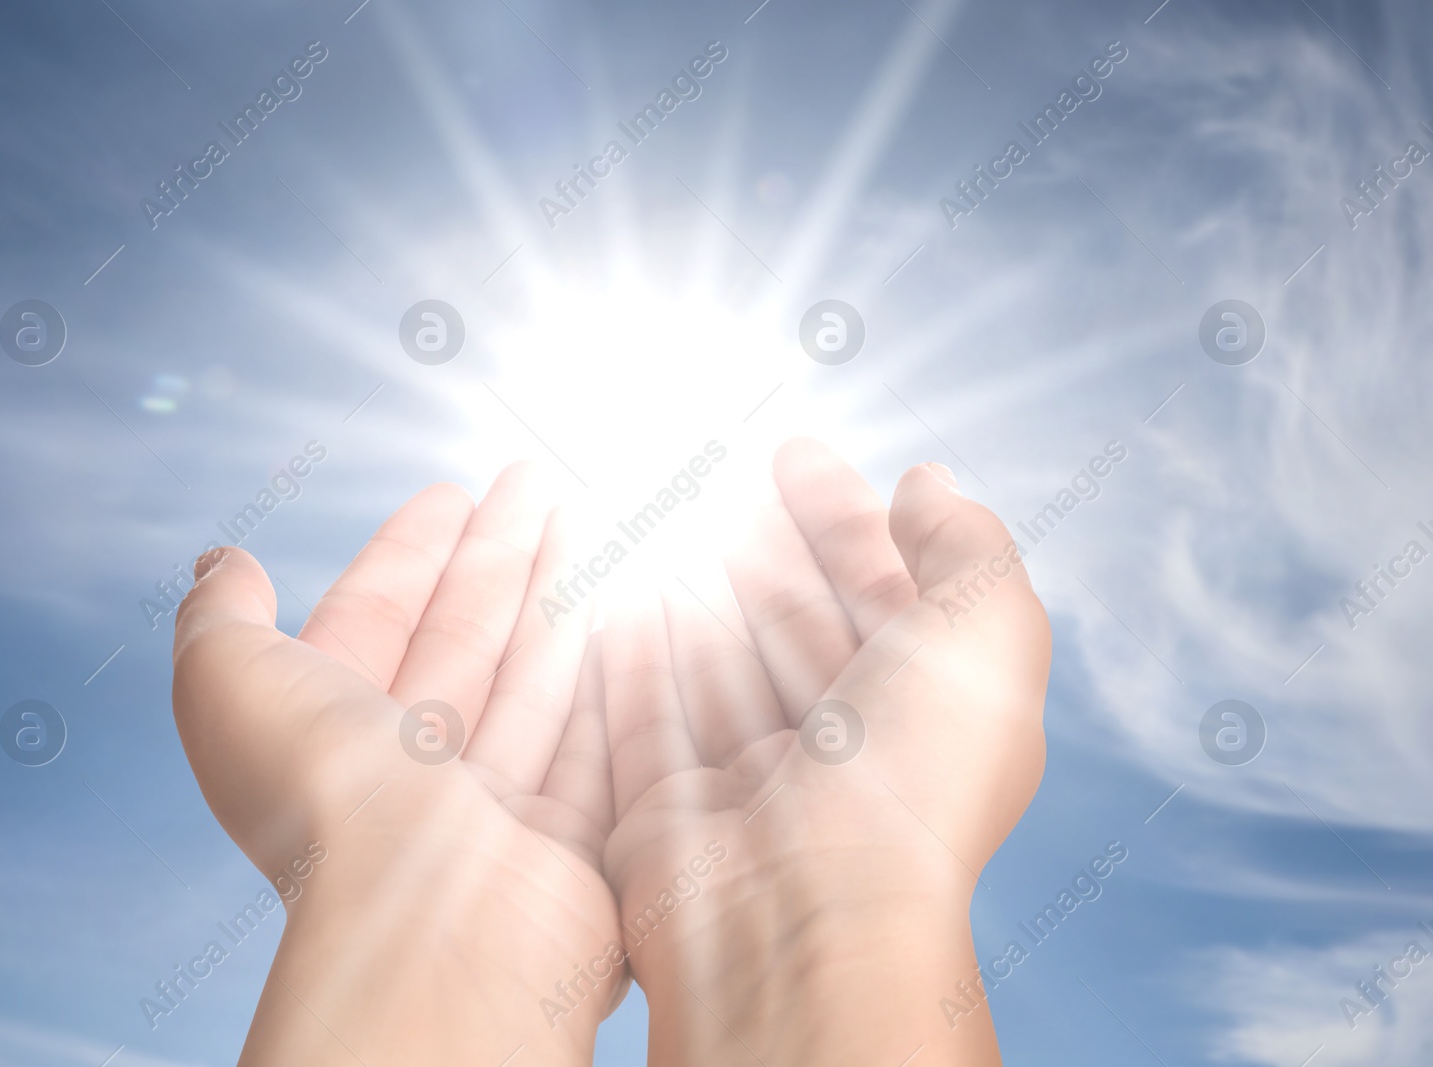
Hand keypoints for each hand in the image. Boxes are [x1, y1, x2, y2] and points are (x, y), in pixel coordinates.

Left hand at [172, 465, 627, 1065]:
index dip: (409, 553)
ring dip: (557, 593)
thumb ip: (220, 617)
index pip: (375, 620)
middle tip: (536, 481)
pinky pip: (595, 735)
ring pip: (533, 677)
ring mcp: (495, 808)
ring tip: (584, 516)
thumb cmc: (323, 800)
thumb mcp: (226, 684)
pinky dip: (610, 672)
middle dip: (497, 555)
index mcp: (327, 737)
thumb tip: (222, 562)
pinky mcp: (572, 838)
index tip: (450, 491)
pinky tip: (631, 607)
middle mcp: (410, 775)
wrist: (428, 922)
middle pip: (463, 639)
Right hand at [600, 439, 1049, 1065]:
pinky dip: (636, 657)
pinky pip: (645, 717)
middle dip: (767, 547)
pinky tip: (624, 596)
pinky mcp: (669, 812)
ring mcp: (752, 784)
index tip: (795, 454)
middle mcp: (842, 748)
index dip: (842, 517)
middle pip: (796, 621)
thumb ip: (967, 546)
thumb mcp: (987, 630)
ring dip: (698, 591)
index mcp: (925, 710)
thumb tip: (925, 484)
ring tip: (666, 519)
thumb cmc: (910, 776)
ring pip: (718, 663)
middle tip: (725, 473)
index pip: (880, 591)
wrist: (805, 920)